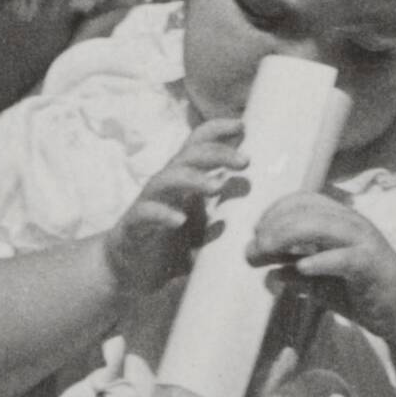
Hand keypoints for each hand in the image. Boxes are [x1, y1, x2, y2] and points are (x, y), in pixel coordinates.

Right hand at [103, 118, 245, 293]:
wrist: (128, 270)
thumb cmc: (172, 245)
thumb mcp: (207, 227)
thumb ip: (230, 218)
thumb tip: (267, 215)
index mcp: (183, 180)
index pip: (197, 144)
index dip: (218, 130)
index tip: (243, 126)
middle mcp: (166, 185)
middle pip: (188, 156)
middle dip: (218, 153)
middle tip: (246, 161)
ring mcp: (148, 203)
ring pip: (167, 178)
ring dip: (193, 178)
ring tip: (216, 186)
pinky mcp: (134, 226)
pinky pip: (146, 213)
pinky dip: (162, 214)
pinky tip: (180, 221)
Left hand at [246, 190, 395, 334]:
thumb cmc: (361, 292)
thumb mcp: (322, 283)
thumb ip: (297, 275)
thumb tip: (268, 273)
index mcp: (341, 220)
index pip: (303, 200)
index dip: (275, 211)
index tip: (256, 232)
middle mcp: (352, 223)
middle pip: (307, 210)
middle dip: (274, 224)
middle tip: (256, 245)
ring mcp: (364, 241)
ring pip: (322, 226)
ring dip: (288, 235)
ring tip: (267, 250)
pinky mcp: (371, 264)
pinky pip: (344, 257)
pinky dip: (320, 260)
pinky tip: (301, 268)